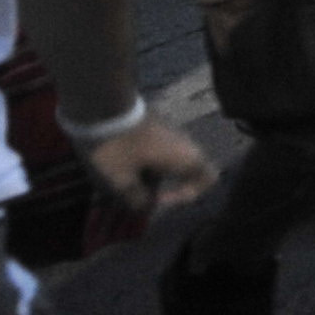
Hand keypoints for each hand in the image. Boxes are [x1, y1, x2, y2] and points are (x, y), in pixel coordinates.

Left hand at [83, 114, 214, 214]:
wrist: (106, 109)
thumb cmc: (119, 147)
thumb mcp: (122, 178)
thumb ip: (136, 196)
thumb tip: (144, 205)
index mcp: (185, 158)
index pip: (207, 179)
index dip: (188, 195)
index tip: (159, 199)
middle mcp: (185, 145)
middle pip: (193, 169)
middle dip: (172, 185)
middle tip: (148, 192)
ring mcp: (173, 133)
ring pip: (176, 160)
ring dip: (159, 174)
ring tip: (132, 180)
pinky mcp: (159, 127)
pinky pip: (164, 150)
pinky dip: (152, 162)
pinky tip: (128, 164)